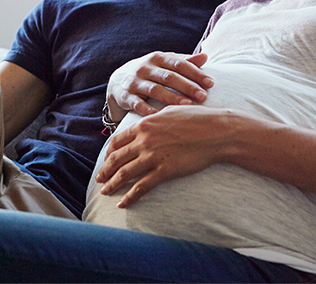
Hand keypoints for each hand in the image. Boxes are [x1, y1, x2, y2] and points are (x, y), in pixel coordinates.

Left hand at [95, 105, 235, 207]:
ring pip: (124, 173)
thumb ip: (153, 119)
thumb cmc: (197, 119)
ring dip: (112, 184)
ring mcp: (153, 156)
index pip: (117, 140)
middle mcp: (144, 140)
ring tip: (105, 192)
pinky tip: (122, 203)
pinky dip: (129, 196)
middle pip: (116, 158)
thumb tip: (146, 122)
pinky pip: (141, 187)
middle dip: (105, 170)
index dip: (109, 152)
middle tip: (99, 178)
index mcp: (144, 124)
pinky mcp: (164, 171)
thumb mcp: (170, 111)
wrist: (216, 131)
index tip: (106, 160)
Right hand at [107, 51, 213, 118]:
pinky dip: (149, 111)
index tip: (210, 83)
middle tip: (203, 96)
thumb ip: (184, 61)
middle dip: (187, 86)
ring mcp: (134, 82)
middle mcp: (145, 67)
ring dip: (172, 98)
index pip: (179, 64)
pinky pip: (138, 104)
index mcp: (158, 57)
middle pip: (169, 77)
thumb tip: (205, 56)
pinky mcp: (126, 96)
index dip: (195, 73)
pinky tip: (162, 117)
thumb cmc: (150, 72)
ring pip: (155, 90)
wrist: (118, 80)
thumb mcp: (164, 64)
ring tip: (188, 105)